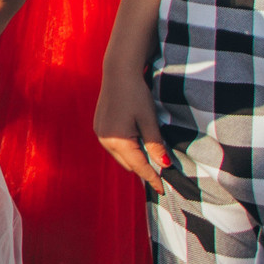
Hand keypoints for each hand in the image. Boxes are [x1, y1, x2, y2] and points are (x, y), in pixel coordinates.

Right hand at [92, 65, 168, 194]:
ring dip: (134, 159)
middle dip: (143, 169)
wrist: (118, 73)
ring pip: (120, 156)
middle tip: (161, 171)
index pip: (139, 166)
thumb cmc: (137, 95)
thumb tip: (165, 165)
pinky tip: (136, 142)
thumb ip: (156, 144)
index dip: (152, 178)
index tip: (163, 190)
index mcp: (119, 140)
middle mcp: (105, 140)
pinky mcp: (99, 127)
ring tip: (150, 156)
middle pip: (128, 165)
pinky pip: (114, 146)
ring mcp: (100, 134)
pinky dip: (126, 149)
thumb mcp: (150, 120)